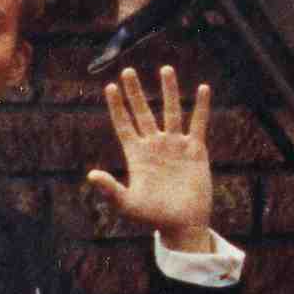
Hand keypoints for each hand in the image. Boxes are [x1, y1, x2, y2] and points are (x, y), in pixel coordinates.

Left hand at [87, 65, 215, 247]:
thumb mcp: (128, 204)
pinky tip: (203, 88)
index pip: (124, 124)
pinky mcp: (195, 151)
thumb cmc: (153, 218)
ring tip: (165, 68)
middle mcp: (154, 146)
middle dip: (135, 92)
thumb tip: (91, 175)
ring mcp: (175, 146)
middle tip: (127, 70)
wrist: (183, 225)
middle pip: (143, 112)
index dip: (117, 106)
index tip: (110, 87)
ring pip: (171, 112)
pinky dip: (201, 107)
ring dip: (169, 91)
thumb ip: (110, 189)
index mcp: (136, 155)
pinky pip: (198, 124)